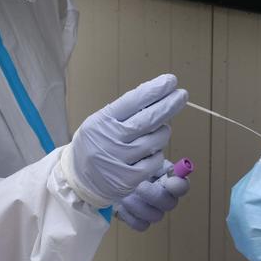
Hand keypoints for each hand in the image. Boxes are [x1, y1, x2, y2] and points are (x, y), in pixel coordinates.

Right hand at [61, 74, 187, 207]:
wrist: (77, 180)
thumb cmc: (96, 144)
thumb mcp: (100, 123)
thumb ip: (123, 113)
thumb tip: (157, 96)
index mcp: (102, 121)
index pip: (133, 101)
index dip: (154, 90)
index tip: (171, 81)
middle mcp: (110, 139)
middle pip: (148, 119)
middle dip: (169, 105)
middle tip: (182, 95)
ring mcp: (119, 160)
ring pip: (155, 140)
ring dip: (163, 132)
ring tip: (161, 129)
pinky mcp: (128, 178)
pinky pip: (155, 161)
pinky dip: (158, 155)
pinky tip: (152, 152)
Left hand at [116, 159, 190, 231]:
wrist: (110, 179)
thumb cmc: (126, 165)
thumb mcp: (136, 156)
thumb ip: (148, 155)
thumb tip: (156, 155)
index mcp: (168, 179)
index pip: (182, 185)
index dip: (179, 186)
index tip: (170, 182)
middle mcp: (165, 197)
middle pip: (170, 203)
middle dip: (153, 196)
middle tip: (139, 187)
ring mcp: (154, 211)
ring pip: (155, 216)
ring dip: (137, 205)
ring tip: (124, 195)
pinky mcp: (141, 221)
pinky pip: (140, 225)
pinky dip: (129, 215)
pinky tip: (121, 205)